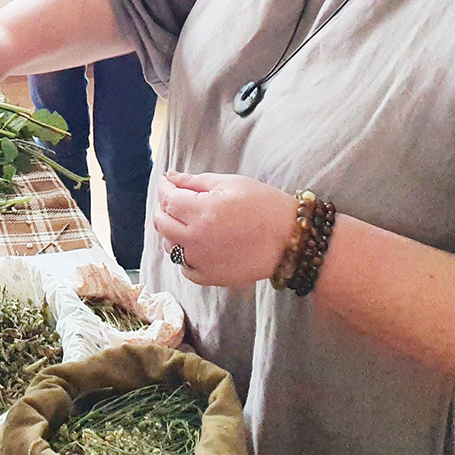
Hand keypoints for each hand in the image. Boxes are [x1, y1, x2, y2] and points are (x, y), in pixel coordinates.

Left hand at [151, 170, 294, 286]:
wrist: (292, 241)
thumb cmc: (265, 206)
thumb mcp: (232, 183)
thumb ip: (195, 181)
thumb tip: (170, 177)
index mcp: (202, 212)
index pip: (167, 199)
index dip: (165, 187)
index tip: (168, 181)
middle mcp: (196, 238)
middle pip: (162, 223)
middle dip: (164, 207)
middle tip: (175, 199)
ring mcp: (202, 261)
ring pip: (169, 246)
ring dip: (172, 231)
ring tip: (187, 221)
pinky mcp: (211, 277)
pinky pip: (185, 268)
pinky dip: (185, 255)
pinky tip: (196, 245)